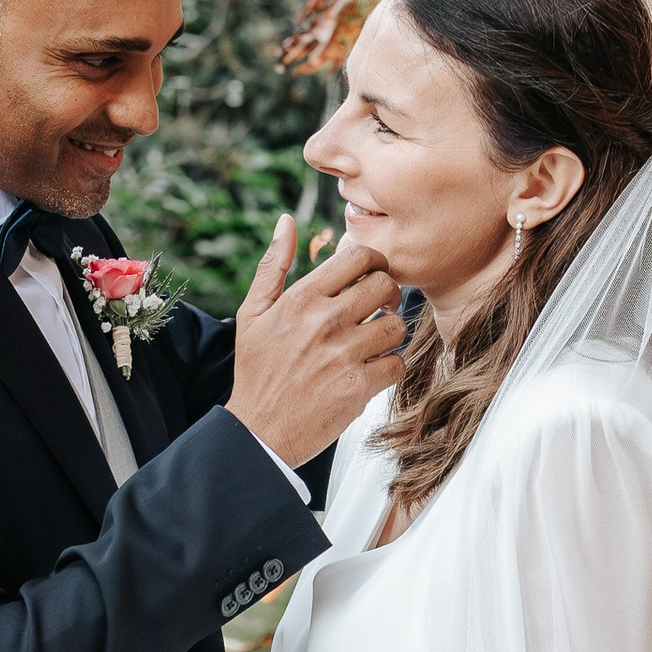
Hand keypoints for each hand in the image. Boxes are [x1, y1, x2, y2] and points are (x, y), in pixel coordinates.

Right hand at [228, 219, 406, 470]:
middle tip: (379, 308)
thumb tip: (286, 221)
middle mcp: (325, 321)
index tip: (371, 276)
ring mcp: (344, 354)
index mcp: (302, 298)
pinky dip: (390, 367)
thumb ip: (273, 265)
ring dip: (391, 333)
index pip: (359, 257)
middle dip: (388, 294)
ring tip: (375, 342)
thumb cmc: (257, 369)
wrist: (259, 430)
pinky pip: (397, 364)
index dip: (374, 262)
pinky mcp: (359, 387)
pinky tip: (372, 370)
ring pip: (397, 325)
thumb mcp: (253, 313)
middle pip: (385, 285)